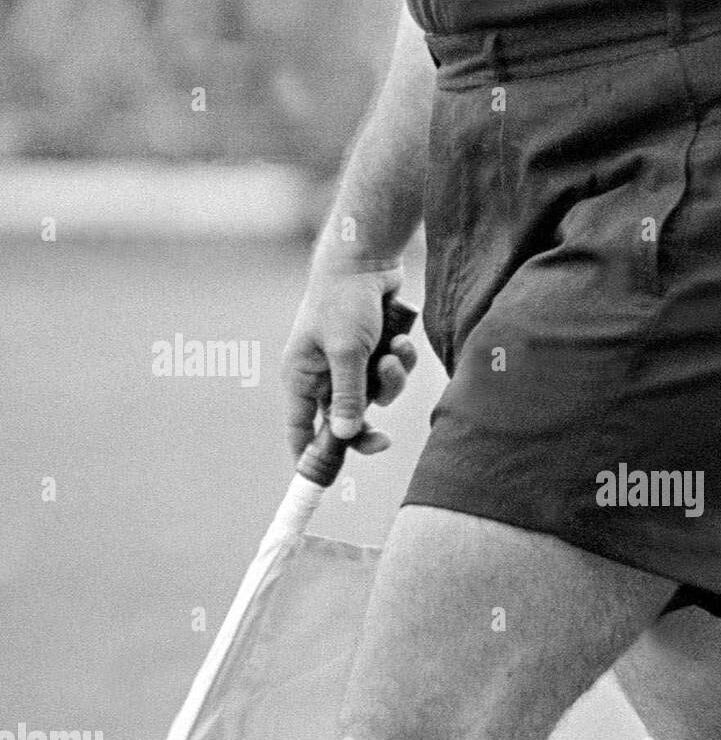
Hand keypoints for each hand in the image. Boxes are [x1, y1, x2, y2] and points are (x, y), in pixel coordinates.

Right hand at [280, 260, 417, 458]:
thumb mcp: (346, 351)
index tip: (322, 482)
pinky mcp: (375, 351)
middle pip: (345, 422)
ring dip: (391, 381)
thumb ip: (347, 396)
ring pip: (376, 398)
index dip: (311, 455)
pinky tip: (401, 337)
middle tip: (384, 442)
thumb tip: (342, 435)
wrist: (368, 257)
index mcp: (301, 376)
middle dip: (367, 426)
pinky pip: (392, 374)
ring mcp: (350, 363)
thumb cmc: (345, 301)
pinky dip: (400, 360)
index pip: (300, 428)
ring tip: (393, 352)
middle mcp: (323, 374)